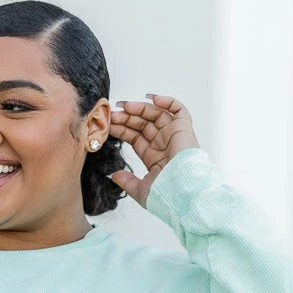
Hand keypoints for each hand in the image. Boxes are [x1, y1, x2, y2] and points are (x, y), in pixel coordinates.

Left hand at [107, 93, 200, 208]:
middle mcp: (163, 145)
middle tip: (112, 113)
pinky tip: (151, 98)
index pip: (135, 137)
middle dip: (127, 117)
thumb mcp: (140, 190)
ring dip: (140, 108)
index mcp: (154, 158)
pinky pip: (178, 109)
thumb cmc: (165, 195)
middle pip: (142, 124)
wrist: (182, 193)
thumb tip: (114, 175)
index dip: (121, 130)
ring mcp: (173, 135)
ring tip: (124, 106)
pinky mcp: (184, 129)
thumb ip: (127, 182)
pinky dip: (167, 101)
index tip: (108, 124)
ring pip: (155, 114)